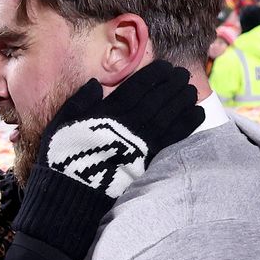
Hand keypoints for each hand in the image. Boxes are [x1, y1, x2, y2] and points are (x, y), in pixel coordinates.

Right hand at [37, 61, 203, 197]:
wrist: (72, 194)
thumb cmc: (63, 157)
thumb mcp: (62, 124)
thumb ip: (79, 101)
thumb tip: (97, 83)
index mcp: (107, 113)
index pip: (136, 87)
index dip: (153, 75)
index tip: (166, 66)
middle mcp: (128, 124)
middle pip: (156, 99)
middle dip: (172, 84)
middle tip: (183, 74)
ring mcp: (141, 142)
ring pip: (168, 115)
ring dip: (182, 101)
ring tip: (191, 90)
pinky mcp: (149, 160)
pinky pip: (174, 137)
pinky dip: (187, 124)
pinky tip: (197, 113)